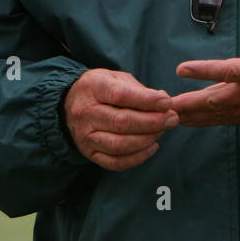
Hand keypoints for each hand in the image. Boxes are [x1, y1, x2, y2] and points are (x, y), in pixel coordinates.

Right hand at [62, 68, 178, 170]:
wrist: (68, 105)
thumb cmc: (99, 89)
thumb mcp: (115, 78)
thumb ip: (139, 90)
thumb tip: (164, 102)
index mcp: (93, 88)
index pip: (120, 95)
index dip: (146, 100)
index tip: (167, 102)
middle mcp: (86, 113)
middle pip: (121, 122)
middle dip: (152, 122)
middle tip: (172, 119)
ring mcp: (86, 136)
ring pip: (120, 145)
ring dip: (147, 140)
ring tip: (162, 131)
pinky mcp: (90, 153)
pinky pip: (116, 162)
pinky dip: (138, 157)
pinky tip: (152, 146)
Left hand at [171, 0, 239, 130]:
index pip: (232, 70)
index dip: (206, 70)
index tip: (182, 68)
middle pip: (217, 100)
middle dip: (189, 102)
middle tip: (163, 104)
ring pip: (217, 114)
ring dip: (192, 114)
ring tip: (166, 115)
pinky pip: (224, 120)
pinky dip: (203, 121)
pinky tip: (187, 120)